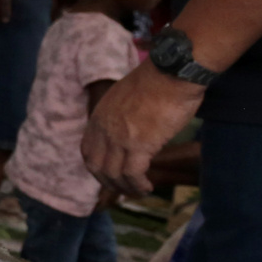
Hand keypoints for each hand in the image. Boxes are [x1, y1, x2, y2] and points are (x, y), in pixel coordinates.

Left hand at [82, 62, 205, 196]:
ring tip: (140, 191)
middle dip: (108, 182)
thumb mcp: (127, 97)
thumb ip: (122, 114)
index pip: (87, 150)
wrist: (173, 70)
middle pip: (96, 166)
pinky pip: (133, 174)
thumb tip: (131, 128)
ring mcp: (119, 137)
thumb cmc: (159, 80)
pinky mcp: (139, 144)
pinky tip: (148, 187)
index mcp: (100, 115)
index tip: (110, 174)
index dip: (97, 167)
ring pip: (114, 173)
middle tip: (124, 188)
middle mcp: (104, 128)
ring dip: (126, 187)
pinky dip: (138, 185)